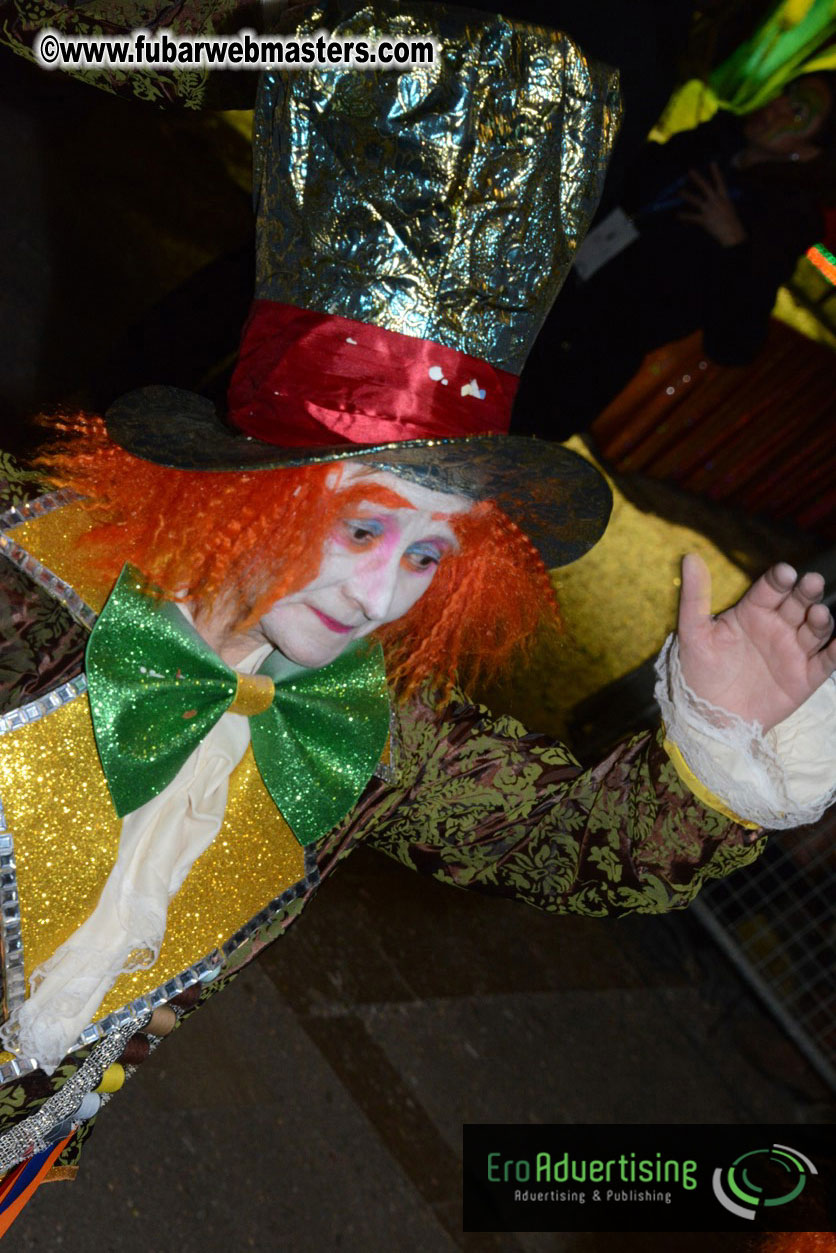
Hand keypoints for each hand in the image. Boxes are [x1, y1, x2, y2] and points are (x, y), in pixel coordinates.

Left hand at [676, 553, 834, 729]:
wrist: (710, 719)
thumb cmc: (698, 673)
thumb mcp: (693, 634)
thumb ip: (694, 597)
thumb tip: (689, 557)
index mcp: (752, 612)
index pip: (770, 589)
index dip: (779, 580)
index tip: (785, 572)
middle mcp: (777, 627)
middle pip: (797, 603)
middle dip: (806, 592)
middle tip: (811, 583)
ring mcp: (793, 651)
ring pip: (814, 629)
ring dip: (820, 620)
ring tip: (818, 615)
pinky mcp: (805, 677)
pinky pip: (826, 662)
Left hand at [678, 163, 747, 246]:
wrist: (733, 234)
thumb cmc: (732, 223)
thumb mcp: (729, 209)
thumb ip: (720, 204)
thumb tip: (714, 202)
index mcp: (724, 198)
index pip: (720, 182)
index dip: (716, 173)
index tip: (712, 163)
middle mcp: (716, 201)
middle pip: (705, 187)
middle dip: (697, 178)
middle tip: (690, 171)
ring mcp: (710, 210)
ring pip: (696, 200)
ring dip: (687, 195)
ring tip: (679, 192)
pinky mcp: (704, 220)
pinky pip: (692, 217)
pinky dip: (685, 217)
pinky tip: (678, 215)